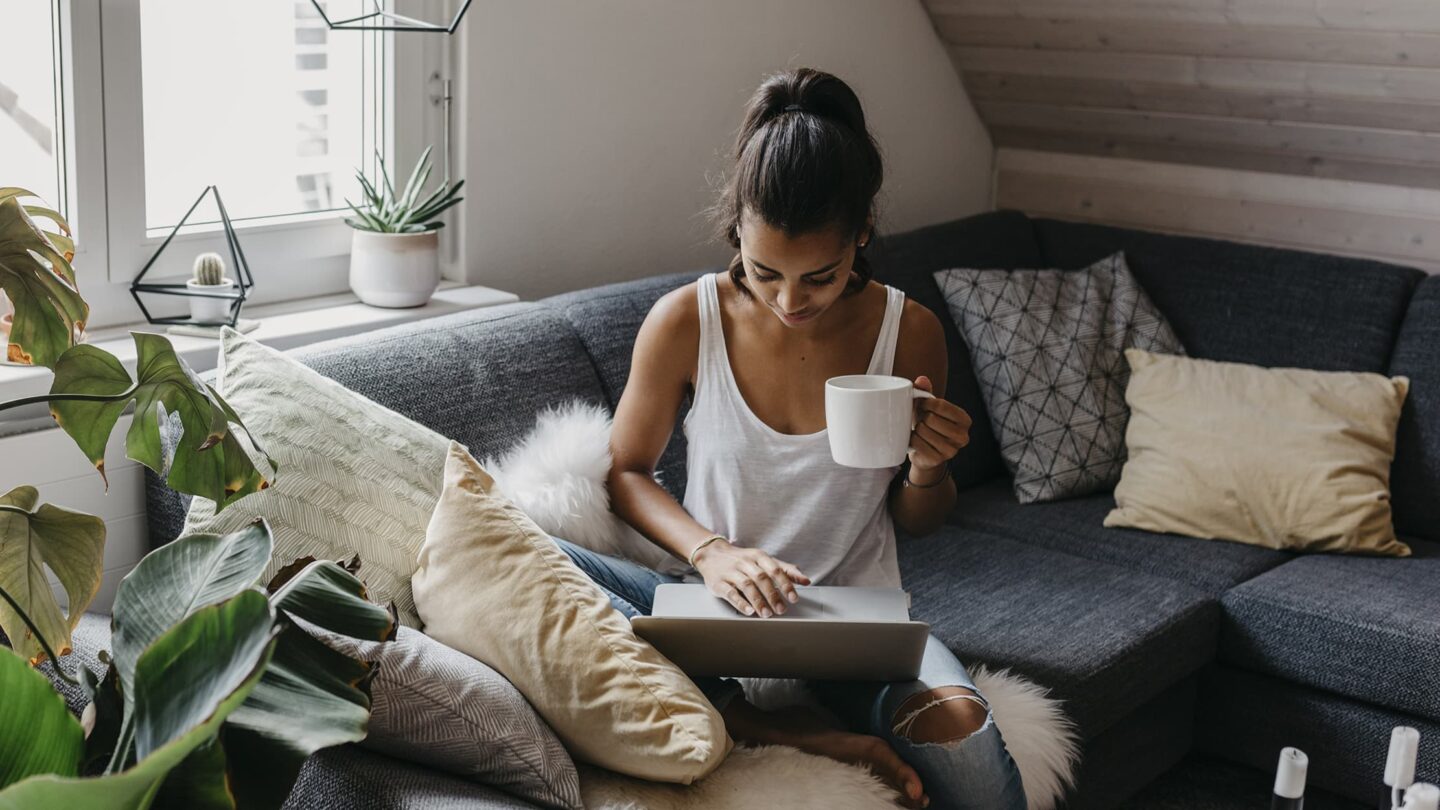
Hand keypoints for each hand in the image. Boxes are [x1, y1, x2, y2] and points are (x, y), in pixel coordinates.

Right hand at [692, 540, 810, 617]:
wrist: (712, 554)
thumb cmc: (742, 560)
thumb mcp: (764, 560)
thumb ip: (785, 570)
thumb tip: (806, 580)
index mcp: (758, 556)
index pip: (775, 569)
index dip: (785, 584)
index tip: (793, 598)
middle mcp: (745, 562)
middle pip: (762, 578)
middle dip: (773, 595)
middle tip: (781, 610)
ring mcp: (731, 572)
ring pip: (747, 586)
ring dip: (758, 601)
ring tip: (767, 613)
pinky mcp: (719, 582)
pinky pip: (730, 592)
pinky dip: (740, 602)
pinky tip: (749, 611)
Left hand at [908, 375, 970, 473]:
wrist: (926, 454)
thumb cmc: (929, 425)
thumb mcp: (929, 407)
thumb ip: (926, 391)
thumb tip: (921, 380)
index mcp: (965, 420)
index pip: (941, 405)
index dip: (926, 403)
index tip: (923, 406)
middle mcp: (963, 436)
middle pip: (931, 418)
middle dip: (922, 418)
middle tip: (922, 421)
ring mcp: (952, 450)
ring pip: (923, 431)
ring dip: (917, 430)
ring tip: (920, 432)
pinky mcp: (938, 460)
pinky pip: (917, 443)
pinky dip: (912, 441)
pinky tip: (917, 442)